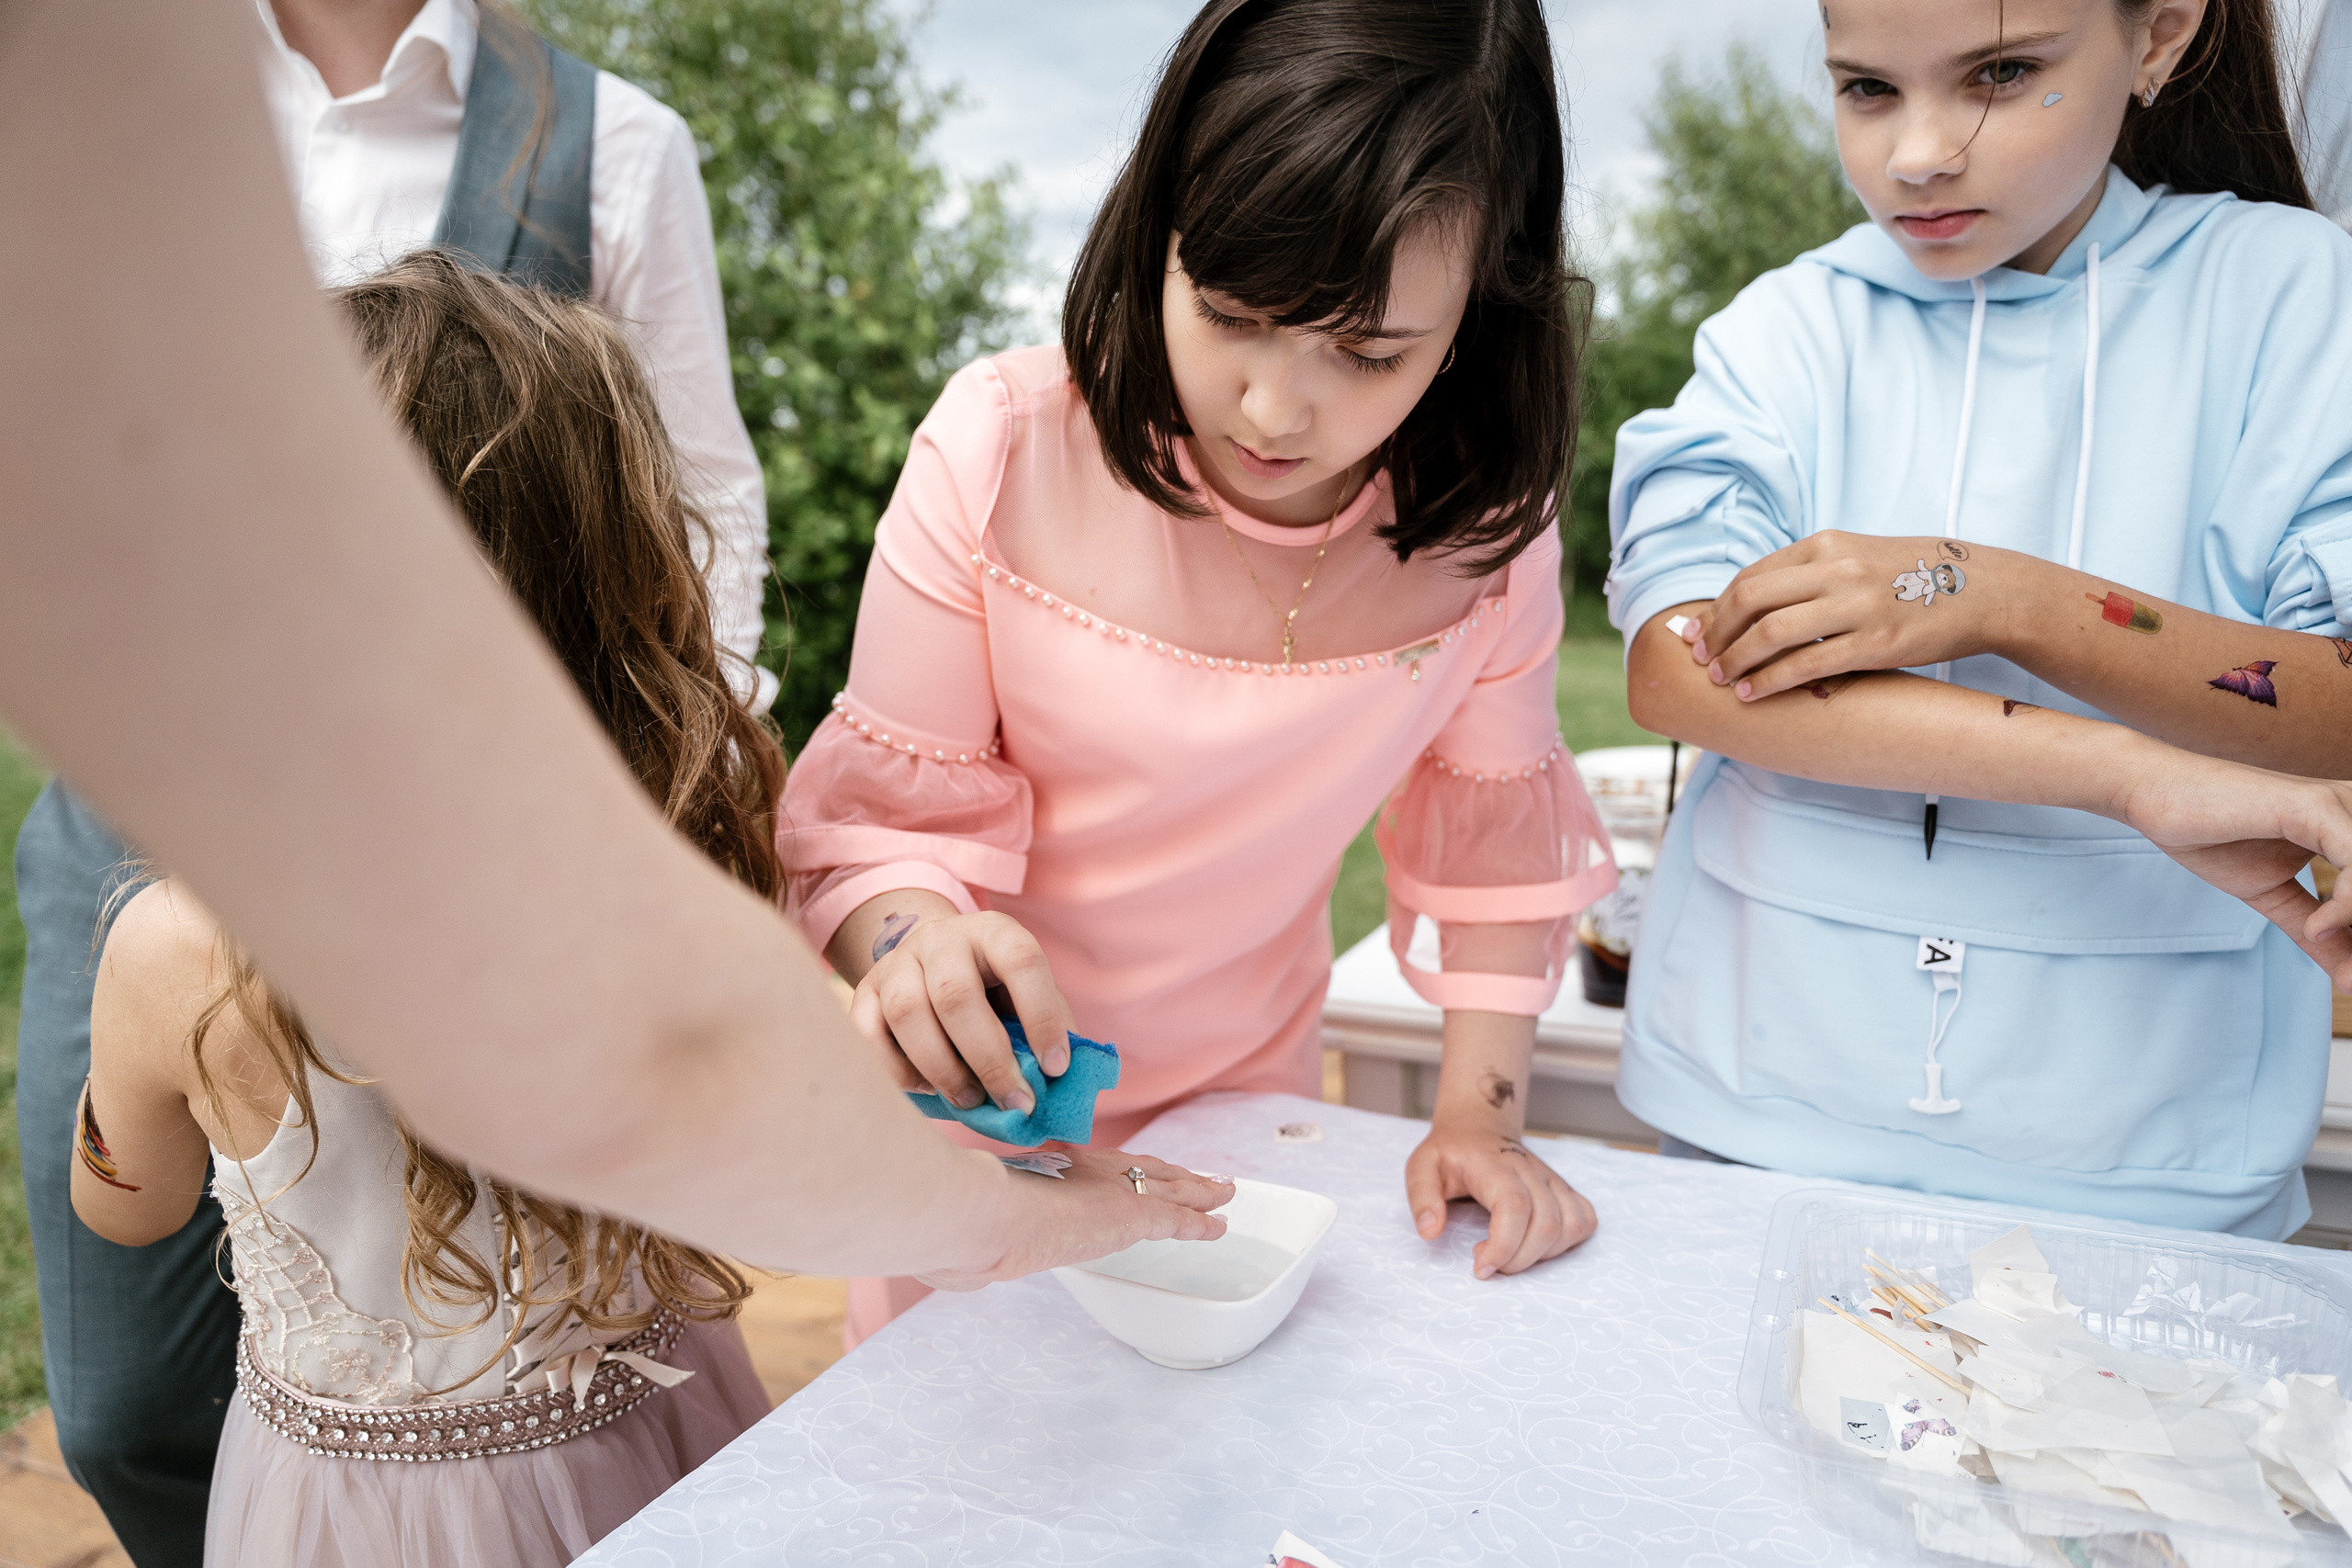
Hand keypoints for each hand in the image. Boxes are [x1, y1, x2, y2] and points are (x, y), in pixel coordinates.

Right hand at [850, 911, 1071, 1113]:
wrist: (931, 963)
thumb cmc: (993, 992)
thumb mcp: (1025, 997)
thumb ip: (1045, 1032)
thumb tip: (1059, 1088)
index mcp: (994, 931)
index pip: (1021, 960)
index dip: (1042, 1016)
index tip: (1055, 1068)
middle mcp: (941, 938)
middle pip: (956, 995)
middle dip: (989, 1059)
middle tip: (1014, 1101)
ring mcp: (897, 961)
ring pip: (908, 1013)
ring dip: (942, 1068)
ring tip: (970, 1101)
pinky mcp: (864, 990)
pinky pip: (868, 1033)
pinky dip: (897, 1070)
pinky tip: (926, 1088)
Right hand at [917, 1144, 1233, 1290]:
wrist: (988, 1215)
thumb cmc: (971, 1224)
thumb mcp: (978, 1228)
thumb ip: (979, 1248)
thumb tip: (957, 1273)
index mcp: (1058, 1167)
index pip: (1105, 1165)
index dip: (1129, 1168)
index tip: (1141, 1171)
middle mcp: (1091, 1170)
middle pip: (1147, 1168)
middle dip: (1175, 1174)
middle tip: (1200, 1176)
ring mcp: (1115, 1189)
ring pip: (1172, 1187)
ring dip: (1200, 1191)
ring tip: (1224, 1191)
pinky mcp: (1135, 1213)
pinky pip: (1179, 1218)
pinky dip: (1201, 1221)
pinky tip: (1221, 1224)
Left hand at [1405, 1110, 1595, 1278]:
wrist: (1478, 1126)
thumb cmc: (1450, 1152)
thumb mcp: (1421, 1167)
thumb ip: (1422, 1197)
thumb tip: (1430, 1232)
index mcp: (1496, 1166)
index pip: (1515, 1207)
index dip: (1504, 1245)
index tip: (1480, 1267)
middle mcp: (1531, 1171)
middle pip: (1547, 1224)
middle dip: (1519, 1260)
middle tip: (1487, 1262)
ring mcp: (1552, 1179)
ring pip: (1570, 1226)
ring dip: (1542, 1256)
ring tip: (1510, 1253)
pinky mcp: (1564, 1189)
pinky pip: (1585, 1220)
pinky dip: (1567, 1243)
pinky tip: (1537, 1245)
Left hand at [1691, 532, 2016, 699]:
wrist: (1984, 590)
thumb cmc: (1914, 577)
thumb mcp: (1858, 556)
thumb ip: (1811, 572)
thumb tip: (1755, 601)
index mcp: (1826, 544)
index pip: (1750, 577)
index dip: (1715, 608)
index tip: (1695, 633)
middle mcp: (1836, 568)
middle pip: (1749, 601)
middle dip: (1715, 634)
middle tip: (1699, 661)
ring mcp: (1856, 605)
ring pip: (1770, 633)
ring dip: (1735, 661)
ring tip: (1719, 681)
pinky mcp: (1876, 642)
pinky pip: (1807, 664)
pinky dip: (1769, 682)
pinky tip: (1751, 694)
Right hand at [2115, 754, 2351, 990]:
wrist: (2155, 798)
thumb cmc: (2211, 836)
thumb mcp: (2274, 897)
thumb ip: (2316, 932)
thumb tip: (2351, 982)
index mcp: (2351, 829)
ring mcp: (2338, 805)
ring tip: (2344, 959)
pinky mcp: (2314, 805)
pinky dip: (2349, 903)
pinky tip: (2320, 924)